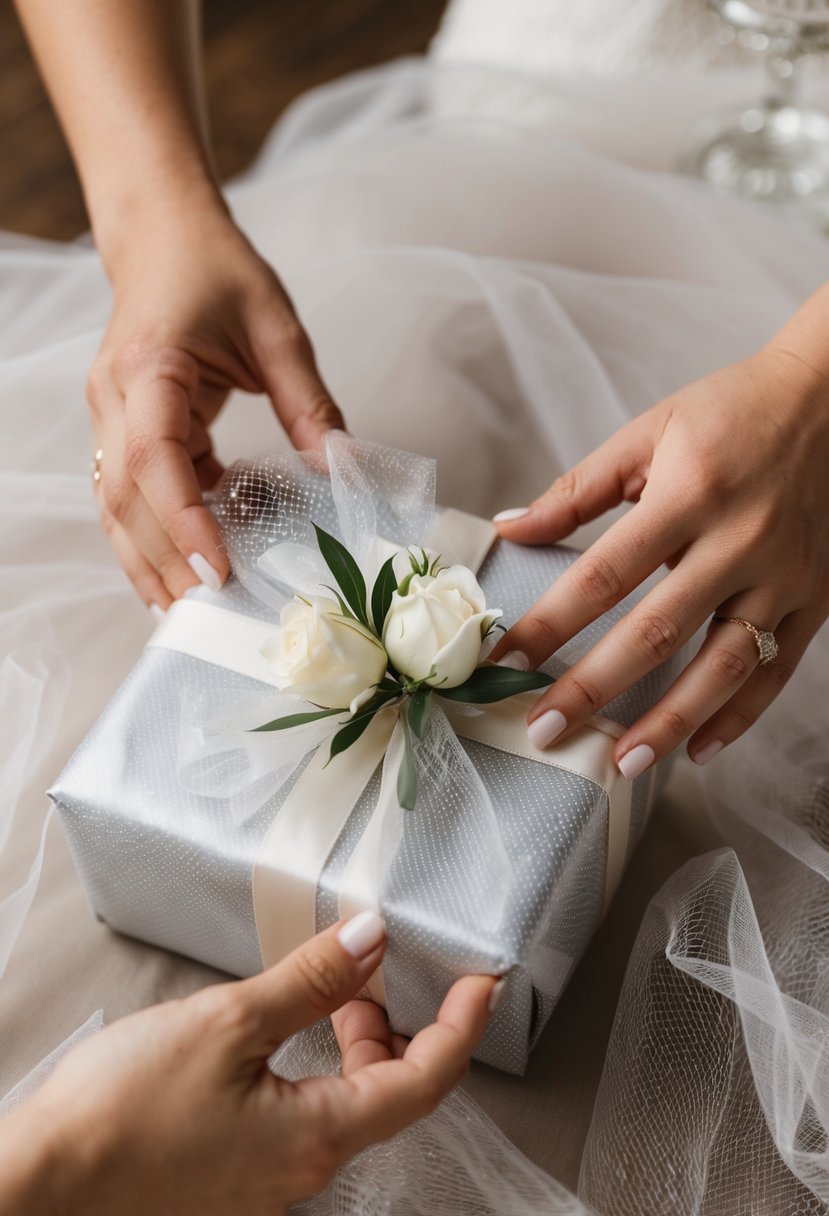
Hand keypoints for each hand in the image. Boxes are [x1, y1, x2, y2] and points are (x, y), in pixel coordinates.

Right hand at [0, 914, 494, 1214]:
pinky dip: (315, 1065)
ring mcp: (271, 1179)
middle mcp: (305, 1169)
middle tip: (382, 965)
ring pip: (346, 1101)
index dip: (463, 1026)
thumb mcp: (229, 1023)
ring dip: (353, 1040)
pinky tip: (286, 1030)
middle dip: (397, 1022)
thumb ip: (313, 982)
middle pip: (389, 1090)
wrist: (43, 1186)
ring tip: (332, 986)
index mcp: (319, 1135)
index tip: (485, 981)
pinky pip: (305, 1115)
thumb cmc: (123, 1113)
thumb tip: (373, 941)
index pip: (425, 1079)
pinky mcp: (239, 1175)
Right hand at [89, 204, 342, 611]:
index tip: (218, 568)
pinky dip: (156, 535)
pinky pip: (131, 494)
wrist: (163, 236)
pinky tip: (188, 568)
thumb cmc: (218, 270)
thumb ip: (309, 403)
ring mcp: (111, 416)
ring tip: (186, 611)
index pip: (155, 458)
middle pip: (123, 498)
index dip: (184, 520)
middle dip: (162, 561)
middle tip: (207, 612)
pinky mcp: (125, 429)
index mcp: (150, 366)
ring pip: (115, 505)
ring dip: (147, 561)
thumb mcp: (278, 330)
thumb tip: (342, 472)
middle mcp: (115, 398)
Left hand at [491, 345, 828, 776]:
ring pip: (722, 668)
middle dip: (593, 688)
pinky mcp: (814, 599)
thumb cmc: (730, 413)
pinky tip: (699, 749)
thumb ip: (577, 489)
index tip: (506, 660)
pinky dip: (739, 717)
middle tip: (544, 730)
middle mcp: (738, 542)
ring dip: (669, 723)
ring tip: (621, 764)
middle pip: (656, 632)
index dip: (551, 623)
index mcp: (688, 495)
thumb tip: (508, 530)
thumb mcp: (648, 432)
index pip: (603, 575)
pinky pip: (777, 672)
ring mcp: (782, 577)